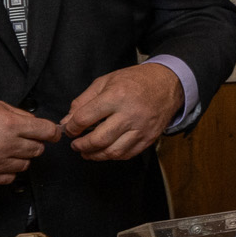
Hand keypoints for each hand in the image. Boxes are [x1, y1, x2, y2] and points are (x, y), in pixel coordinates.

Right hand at [0, 100, 61, 183]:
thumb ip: (19, 115)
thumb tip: (39, 124)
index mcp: (9, 124)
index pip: (46, 132)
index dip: (51, 132)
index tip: (51, 134)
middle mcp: (4, 145)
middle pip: (38, 150)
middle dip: (33, 144)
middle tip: (21, 139)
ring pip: (25, 165)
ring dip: (20, 157)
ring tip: (5, 149)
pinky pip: (10, 178)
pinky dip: (8, 170)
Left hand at [60, 63, 182, 160]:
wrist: (167, 84)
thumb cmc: (135, 81)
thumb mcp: (105, 81)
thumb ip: (83, 101)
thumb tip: (67, 121)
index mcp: (116, 96)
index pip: (85, 118)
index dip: (72, 127)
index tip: (70, 129)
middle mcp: (130, 114)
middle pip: (98, 139)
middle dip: (81, 145)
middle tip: (76, 144)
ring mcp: (141, 128)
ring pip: (113, 151)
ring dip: (95, 155)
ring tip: (87, 152)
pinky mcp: (149, 137)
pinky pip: (127, 154)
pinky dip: (113, 155)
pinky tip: (106, 151)